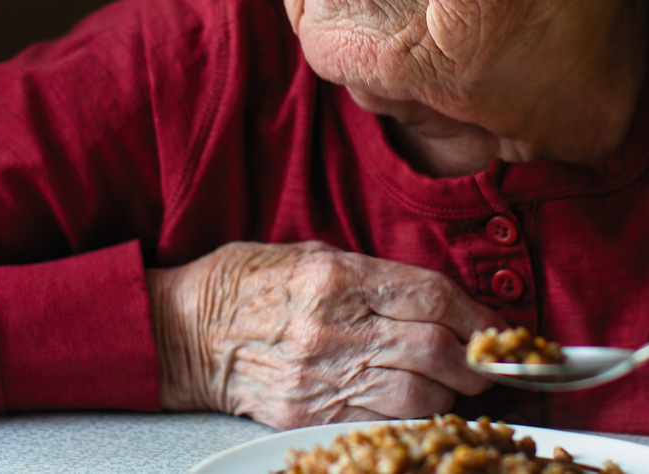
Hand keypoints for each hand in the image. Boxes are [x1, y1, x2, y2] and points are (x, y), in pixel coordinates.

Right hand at [147, 241, 505, 429]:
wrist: (183, 331)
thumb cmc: (245, 283)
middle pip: (436, 351)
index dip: (477, 315)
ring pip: (417, 396)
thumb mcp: (307, 254)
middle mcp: (331, 328)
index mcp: (333, 277)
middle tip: (483, 363)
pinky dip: (409, 418)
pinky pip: (380, 424)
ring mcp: (319, 377)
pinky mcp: (307, 414)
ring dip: (448, 394)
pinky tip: (414, 407)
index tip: (495, 327)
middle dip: (474, 361)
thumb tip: (435, 300)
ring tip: (449, 385)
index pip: (431, 297)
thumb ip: (371, 276)